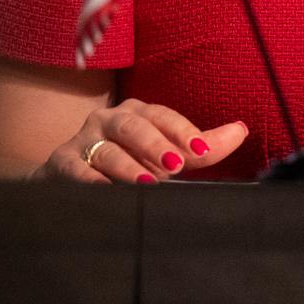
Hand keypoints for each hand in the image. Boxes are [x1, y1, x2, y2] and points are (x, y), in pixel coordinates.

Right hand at [33, 98, 248, 183]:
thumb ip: (201, 146)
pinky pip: (76, 168)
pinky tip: (103, 189)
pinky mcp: (62, 162)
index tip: (201, 148)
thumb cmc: (126, 160)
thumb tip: (241, 130)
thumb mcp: (163, 153)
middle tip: (175, 164)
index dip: (181, 130)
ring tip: (147, 182)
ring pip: (107, 149)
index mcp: (137, 113)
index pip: (162, 116)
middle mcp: (110, 120)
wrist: (69, 174)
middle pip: (133, 126)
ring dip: (128, 166)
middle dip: (155, 143)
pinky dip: (89, 179)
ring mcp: (84, 140)